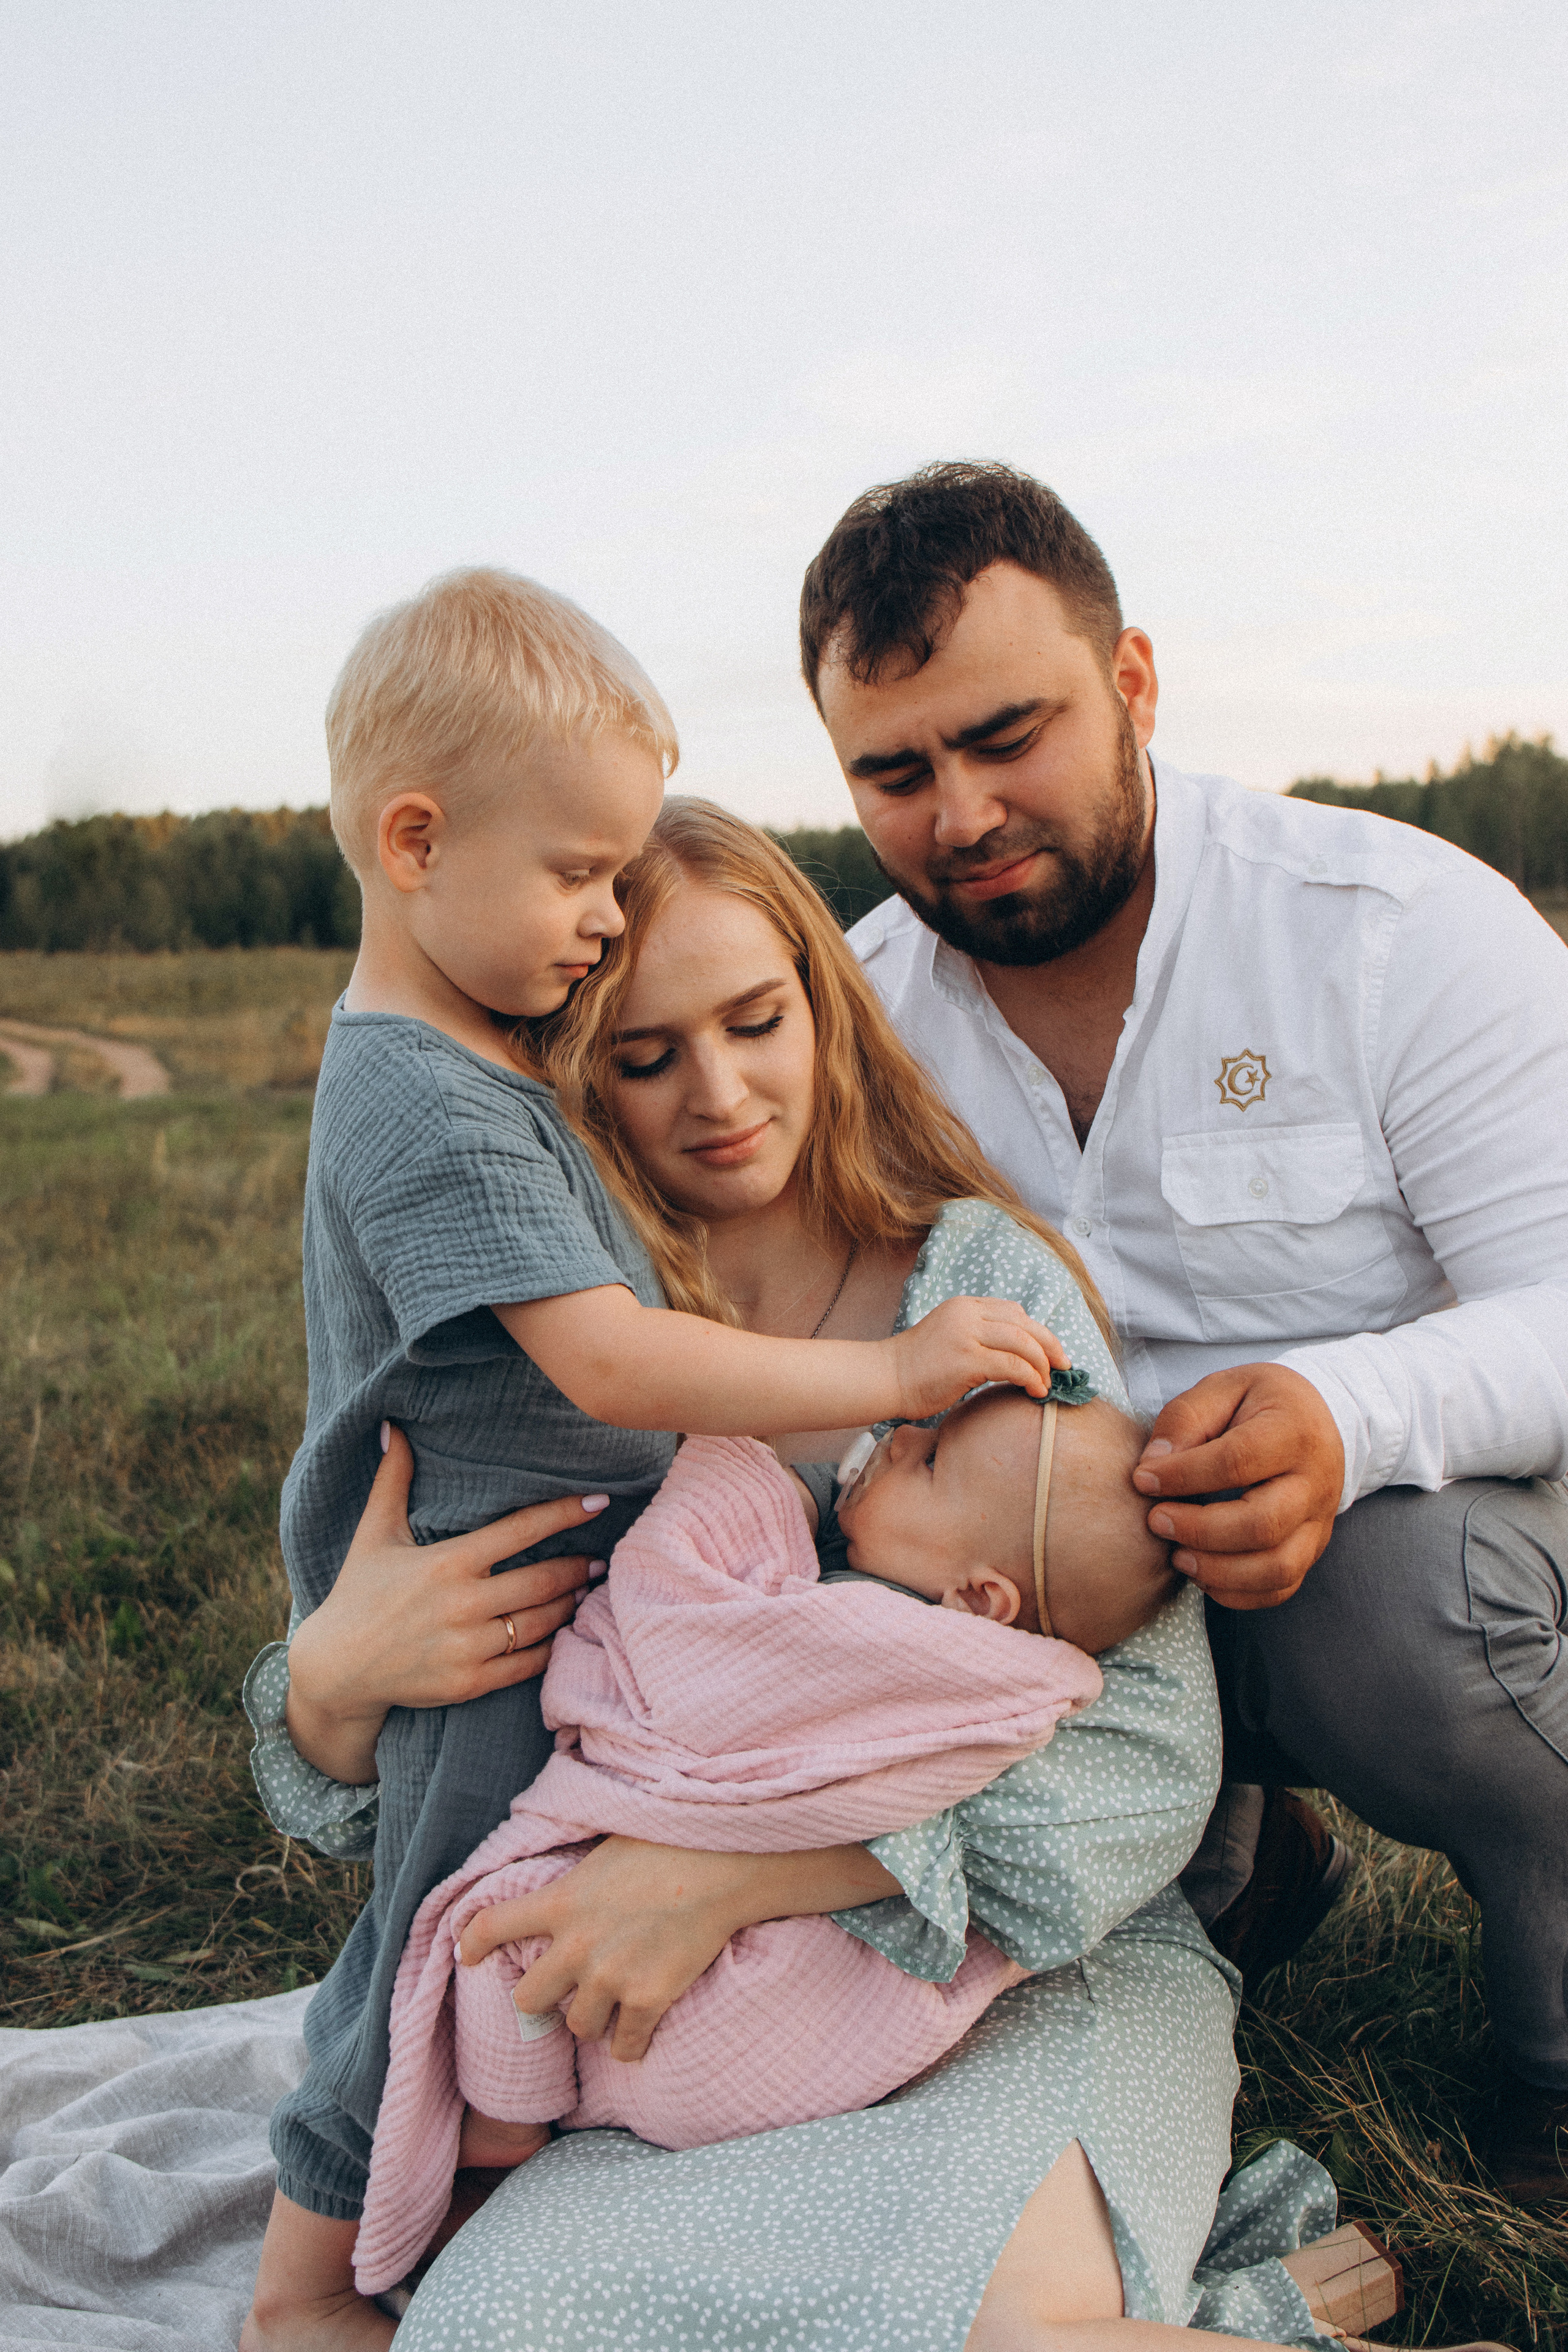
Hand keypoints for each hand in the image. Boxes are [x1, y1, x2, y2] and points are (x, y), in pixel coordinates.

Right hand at [285, 1426, 606, 1782]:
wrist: (335, 1669)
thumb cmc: (358, 1594)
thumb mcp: (374, 1534)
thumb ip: (392, 1481)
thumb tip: (392, 1427)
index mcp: (447, 1562)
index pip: (521, 1530)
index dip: (565, 1513)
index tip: (600, 1502)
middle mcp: (462, 1604)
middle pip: (542, 1581)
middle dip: (577, 1569)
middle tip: (601, 1559)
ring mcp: (468, 1647)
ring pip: (540, 1623)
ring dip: (569, 1606)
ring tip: (586, 1592)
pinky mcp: (469, 1683)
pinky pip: (527, 1665)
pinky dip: (552, 1648)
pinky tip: (563, 1633)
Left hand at [458, 1839, 763, 2061]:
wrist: (721, 1866)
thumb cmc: (667, 1845)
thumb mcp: (604, 1854)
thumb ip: (576, 1884)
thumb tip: (563, 1893)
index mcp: (561, 1902)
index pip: (492, 1926)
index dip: (473, 1944)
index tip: (469, 1956)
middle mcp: (576, 1946)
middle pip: (528, 1999)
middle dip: (543, 1997)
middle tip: (565, 1989)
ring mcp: (611, 1978)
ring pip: (578, 2027)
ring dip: (592, 2020)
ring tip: (612, 2004)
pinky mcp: (647, 2001)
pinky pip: (626, 2048)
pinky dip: (632, 2044)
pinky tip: (641, 2031)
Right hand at [888, 1296, 1069, 1419]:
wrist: (885, 1378)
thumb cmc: (916, 1368)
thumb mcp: (949, 1337)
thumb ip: (978, 1336)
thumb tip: (1015, 1353)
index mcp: (964, 1306)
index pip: (1014, 1311)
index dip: (1038, 1331)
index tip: (1051, 1352)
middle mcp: (967, 1314)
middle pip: (1025, 1323)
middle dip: (1050, 1345)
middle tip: (1064, 1366)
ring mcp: (966, 1335)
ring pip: (1023, 1342)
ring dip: (1042, 1364)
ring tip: (1048, 1383)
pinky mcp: (966, 1359)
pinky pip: (1013, 1365)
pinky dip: (1031, 1378)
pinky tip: (1035, 1390)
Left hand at [1131, 1363, 1344, 1608]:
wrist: (1318, 1419)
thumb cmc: (1260, 1403)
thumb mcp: (1222, 1388)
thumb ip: (1185, 1419)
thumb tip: (1151, 1465)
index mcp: (1293, 1431)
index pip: (1238, 1461)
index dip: (1183, 1475)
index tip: (1142, 1479)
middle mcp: (1316, 1482)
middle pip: (1262, 1524)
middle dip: (1199, 1530)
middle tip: (1156, 1520)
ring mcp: (1319, 1521)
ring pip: (1276, 1567)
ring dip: (1217, 1570)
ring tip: (1176, 1555)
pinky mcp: (1312, 1548)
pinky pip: (1281, 1587)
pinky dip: (1237, 1592)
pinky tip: (1202, 1573)